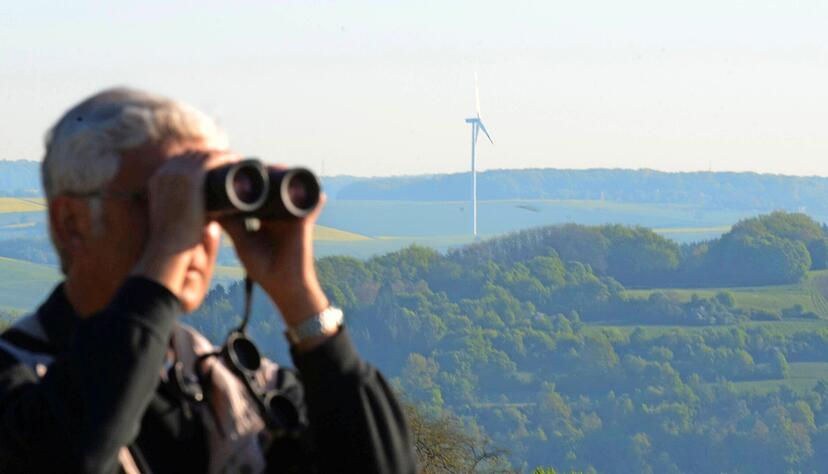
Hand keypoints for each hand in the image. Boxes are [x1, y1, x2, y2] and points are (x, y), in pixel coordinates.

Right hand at [132, 150, 236, 310]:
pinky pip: (213, 159)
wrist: (169, 248)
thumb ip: (190, 210)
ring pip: (206, 155)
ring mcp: (177, 172)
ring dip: (224, 156)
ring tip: (241, 162)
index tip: (220, 167)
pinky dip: (228, 158)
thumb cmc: (176, 241)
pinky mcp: (191, 176)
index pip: (184, 162)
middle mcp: (165, 171)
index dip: (203, 162)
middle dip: (215, 157)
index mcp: (159, 178)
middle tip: (234, 162)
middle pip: (195, 156)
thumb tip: (208, 214)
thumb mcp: (179, 219)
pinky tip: (240, 161)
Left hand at [220, 165, 329, 326]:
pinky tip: (296, 176)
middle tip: (245, 162)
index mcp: (263, 217)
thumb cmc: (265, 268)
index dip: (244, 183)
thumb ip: (232, 225)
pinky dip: (306, 188)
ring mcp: (292, 215)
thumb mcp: (243, 243)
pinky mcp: (304, 220)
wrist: (287, 285)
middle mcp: (278, 213)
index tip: (231, 171)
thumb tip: (212, 207)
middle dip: (260, 173)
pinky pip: (309, 200)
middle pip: (270, 186)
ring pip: (287, 188)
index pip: (254, 193)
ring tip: (267, 165)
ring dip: (279, 175)